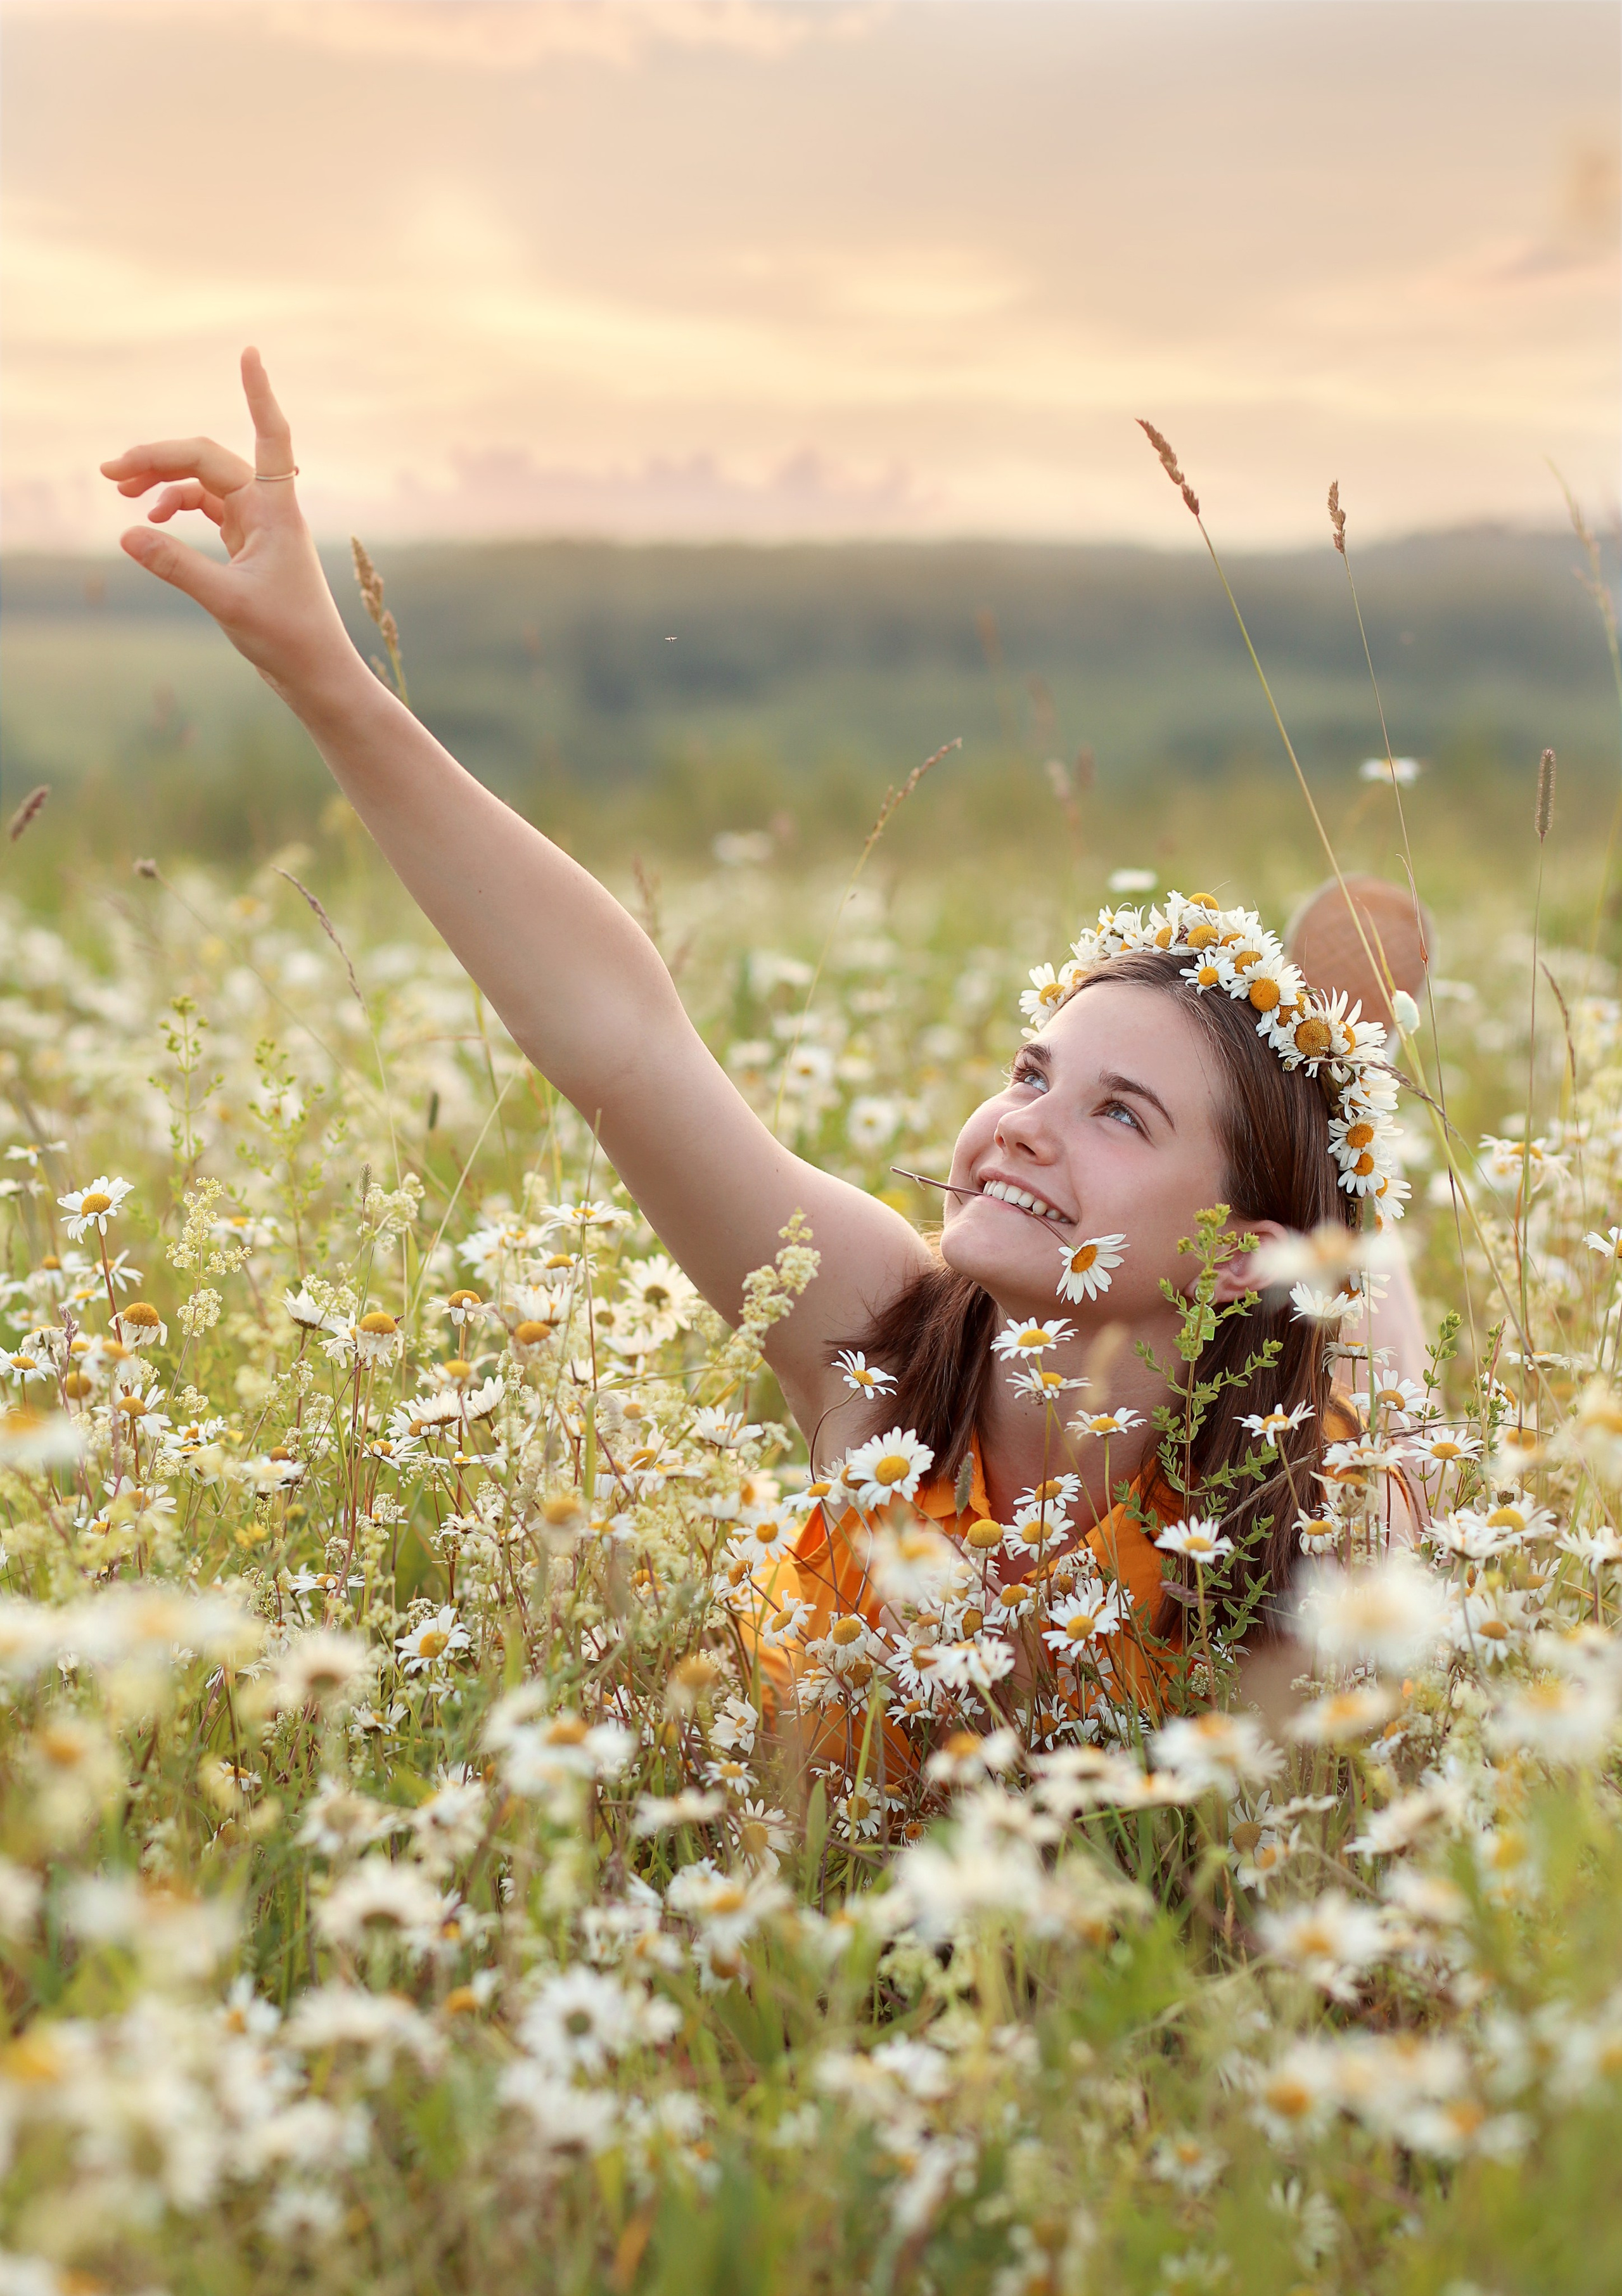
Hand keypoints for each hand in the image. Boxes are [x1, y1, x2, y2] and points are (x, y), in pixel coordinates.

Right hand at [101, 349, 358, 698]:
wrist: (316, 674)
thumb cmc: (288, 638)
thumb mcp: (227, 603)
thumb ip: (177, 567)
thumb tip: (127, 535)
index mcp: (276, 510)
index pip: (270, 436)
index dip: (258, 393)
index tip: (250, 352)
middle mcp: (269, 509)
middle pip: (209, 459)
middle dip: (159, 456)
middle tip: (109, 472)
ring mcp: (258, 525)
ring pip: (204, 482)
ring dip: (163, 480)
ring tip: (120, 492)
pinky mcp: (248, 545)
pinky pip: (207, 509)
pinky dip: (176, 506)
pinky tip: (150, 520)